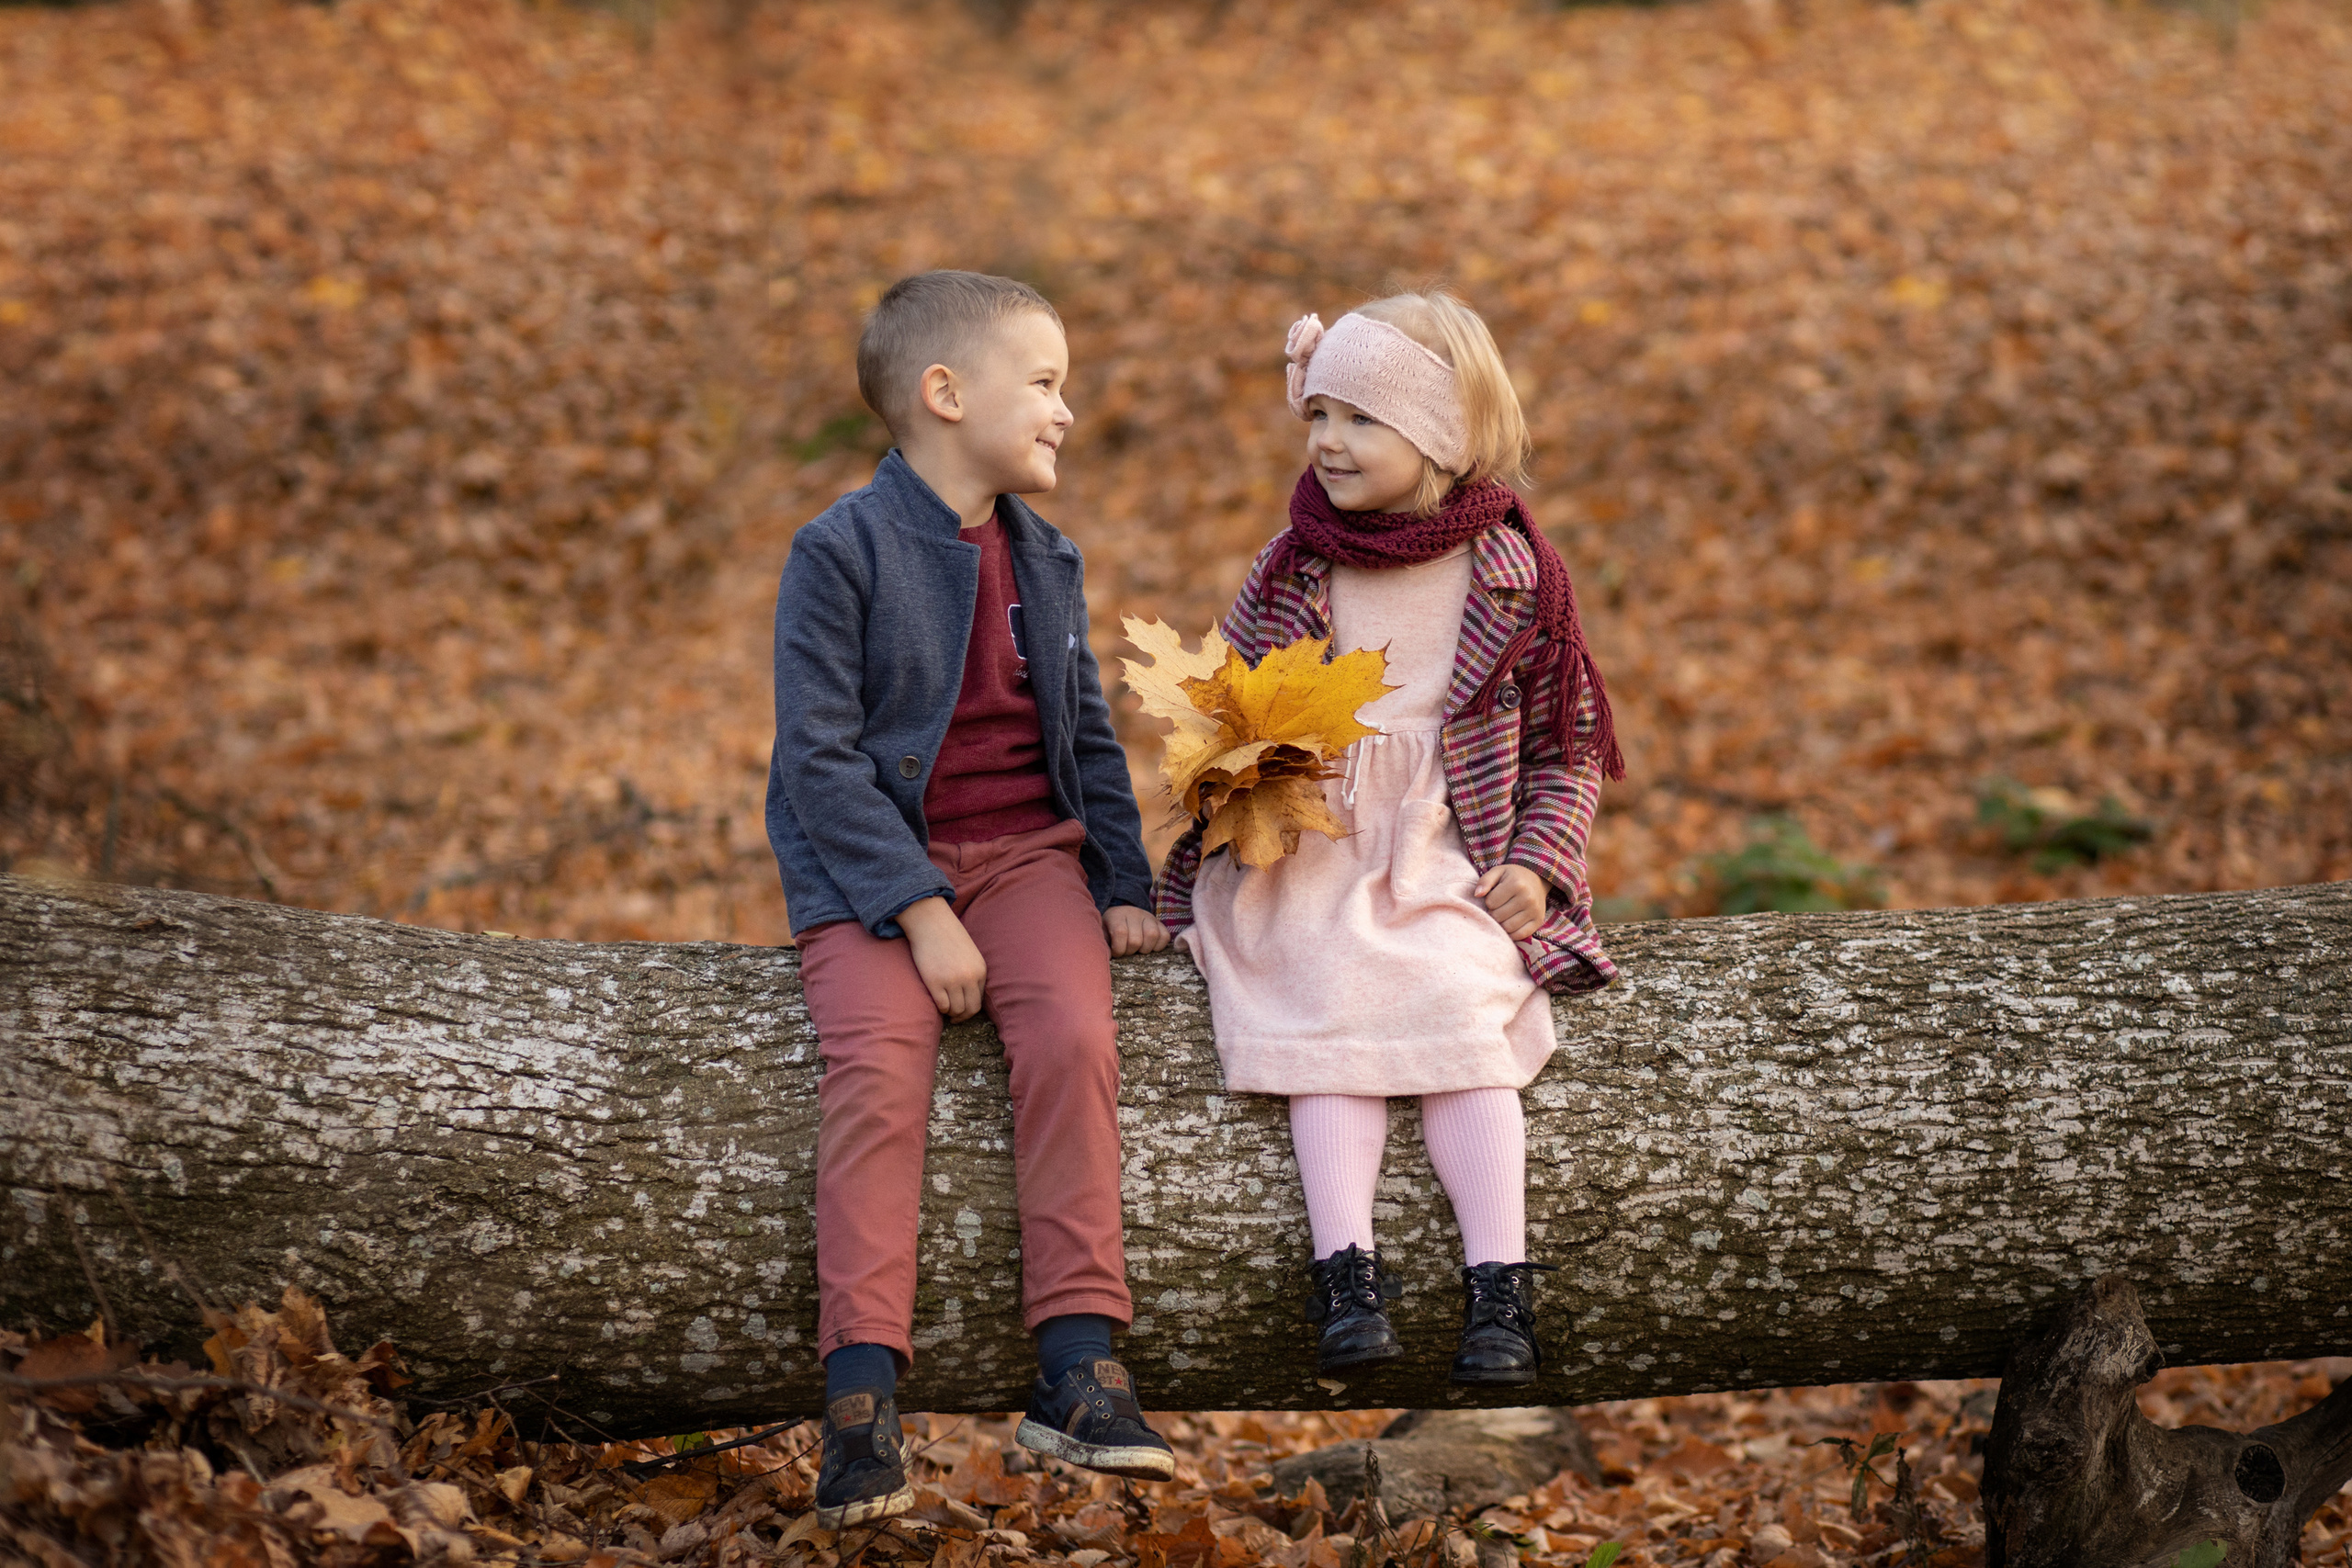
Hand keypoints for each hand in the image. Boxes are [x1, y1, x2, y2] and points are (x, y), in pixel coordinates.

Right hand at [897, 897, 986, 1020]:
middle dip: (962, 1016)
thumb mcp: (970, 954)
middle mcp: (969, 977)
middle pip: (970, 1009)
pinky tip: (937, 1002)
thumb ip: (972, 972)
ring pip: (956, 1010)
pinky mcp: (935, 982)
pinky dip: (941, 1008)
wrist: (930, 923)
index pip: (979, 1000)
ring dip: (950, 1012)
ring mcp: (952, 981)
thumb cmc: (948, 936)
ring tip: (945, 1008)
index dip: (970, 1008)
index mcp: (980, 970)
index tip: (962, 1010)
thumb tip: (968, 995)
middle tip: (954, 1017)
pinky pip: (942, 1006)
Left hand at [1105, 904, 1170, 956]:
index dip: (1118, 948)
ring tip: (1139, 951)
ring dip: (1145, 949)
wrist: (1121, 915)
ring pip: (1152, 935)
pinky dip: (1158, 946)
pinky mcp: (1159, 923)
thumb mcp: (1102, 934)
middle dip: (1130, 952)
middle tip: (1127, 952)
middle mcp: (1134, 913)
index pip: (1120, 932)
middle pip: (1136, 939)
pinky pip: (1165, 936)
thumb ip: (1102, 944)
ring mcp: (1149, 917)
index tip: (1115, 953)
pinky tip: (1149, 948)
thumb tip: (1107, 958)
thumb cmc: (1109, 929)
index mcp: (1117, 915)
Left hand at [1474, 864, 1550, 939]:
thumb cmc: (1513, 876)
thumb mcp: (1498, 872)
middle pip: (1498, 916)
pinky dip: (1511, 933)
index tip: (1493, 897)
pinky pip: (1520, 935)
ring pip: (1508, 928)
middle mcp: (1527, 898)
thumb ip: (1485, 881)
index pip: (1491, 903)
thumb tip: (1477, 894)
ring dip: (1501, 924)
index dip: (1488, 901)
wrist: (1537, 879)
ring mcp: (1534, 911)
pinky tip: (1509, 924)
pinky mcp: (1538, 921)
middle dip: (1493, 913)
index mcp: (1516, 884)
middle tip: (1497, 908)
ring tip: (1502, 915)